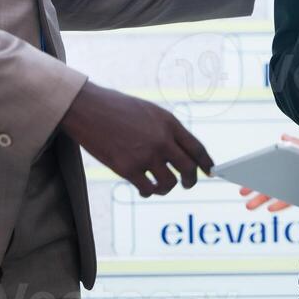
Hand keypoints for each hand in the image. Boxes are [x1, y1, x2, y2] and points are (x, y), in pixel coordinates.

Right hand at [58, 81, 211, 196]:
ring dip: (166, 188)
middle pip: (188, 169)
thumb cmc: (116, 107)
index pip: (197, 148)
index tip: (210, 171)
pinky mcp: (127, 169)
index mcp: (169, 123)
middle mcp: (162, 140)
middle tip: (187, 184)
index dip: (206, 163)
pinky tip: (144, 188)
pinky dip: (148, 191)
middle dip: (191, 180)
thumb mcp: (149, 111)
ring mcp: (145, 156)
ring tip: (160, 186)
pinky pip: (147, 189)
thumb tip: (179, 149)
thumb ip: (166, 129)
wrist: (88, 108)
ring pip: (169, 183)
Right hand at [240, 135, 298, 211]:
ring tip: (251, 205)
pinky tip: (273, 207)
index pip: (275, 162)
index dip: (260, 168)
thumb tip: (284, 139)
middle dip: (257, 186)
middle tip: (243, 193)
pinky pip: (295, 199)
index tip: (247, 173)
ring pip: (281, 190)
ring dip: (266, 197)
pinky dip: (283, 203)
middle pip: (275, 178)